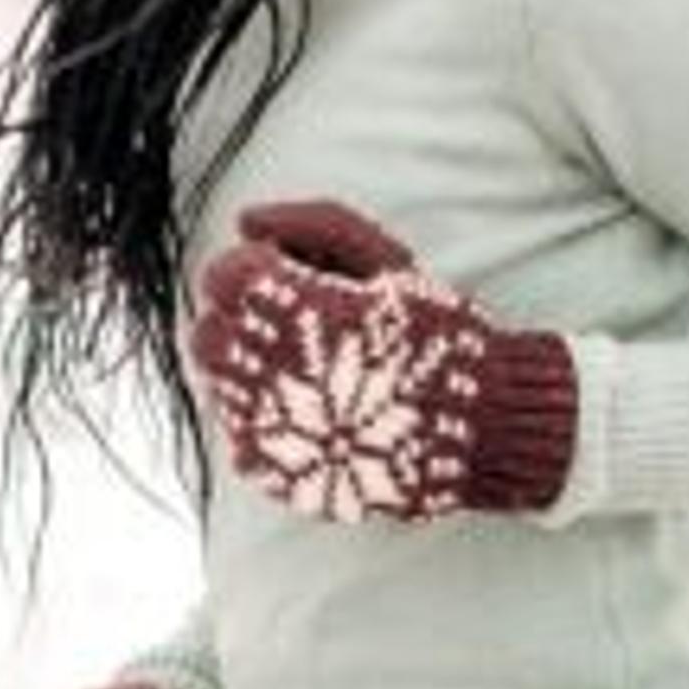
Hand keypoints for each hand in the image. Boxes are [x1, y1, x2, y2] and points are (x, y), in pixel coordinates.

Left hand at [189, 198, 578, 522]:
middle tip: (301, 326)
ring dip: (253, 369)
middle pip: (208, 331)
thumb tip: (248, 220)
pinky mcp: (272, 468)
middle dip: (244, 321)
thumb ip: (315, 224)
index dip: (257, 271)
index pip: (222, 276)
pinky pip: (239, 431)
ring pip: (219, 384)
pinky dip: (267, 417)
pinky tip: (318, 412)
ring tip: (315, 371)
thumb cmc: (438, 338)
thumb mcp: (387, 260)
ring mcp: (264, 425)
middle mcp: (264, 366)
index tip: (295, 280)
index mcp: (290, 308)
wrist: (479, 429)